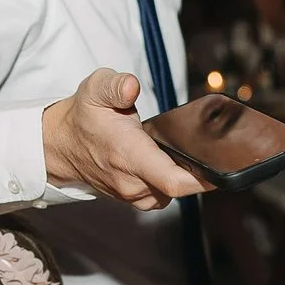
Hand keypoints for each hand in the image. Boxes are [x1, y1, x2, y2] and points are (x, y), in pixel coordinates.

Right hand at [41, 69, 212, 210]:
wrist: (59, 145)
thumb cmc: (83, 117)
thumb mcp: (95, 89)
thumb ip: (115, 85)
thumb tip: (130, 87)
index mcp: (129, 156)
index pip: (173, 181)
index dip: (204, 180)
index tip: (224, 168)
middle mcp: (132, 182)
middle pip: (181, 187)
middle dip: (200, 171)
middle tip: (214, 150)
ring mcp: (133, 195)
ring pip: (173, 193)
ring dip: (185, 177)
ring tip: (191, 154)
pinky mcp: (134, 199)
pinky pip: (163, 196)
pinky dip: (173, 183)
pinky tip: (176, 164)